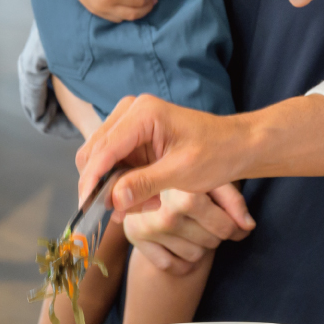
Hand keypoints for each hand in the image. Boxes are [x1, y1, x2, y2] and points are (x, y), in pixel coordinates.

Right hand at [76, 93, 253, 215]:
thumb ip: (144, 184)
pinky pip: (114, 165)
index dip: (92, 181)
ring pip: (101, 162)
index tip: (86, 208)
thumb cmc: (217, 153)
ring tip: (148, 204)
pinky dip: (124, 185)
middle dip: (105, 186)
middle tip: (124, 212)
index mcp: (143, 113)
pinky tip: (148, 198)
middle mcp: (131, 112)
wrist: (237, 145)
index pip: (104, 149)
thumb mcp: (182, 172)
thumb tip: (112, 200)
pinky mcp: (133, 139)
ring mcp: (130, 124)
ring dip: (116, 188)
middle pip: (94, 153)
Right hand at [123, 185, 255, 273]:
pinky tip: (182, 242)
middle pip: (211, 242)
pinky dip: (182, 260)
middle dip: (217, 233)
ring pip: (195, 256)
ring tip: (194, 226)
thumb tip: (248, 226)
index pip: (225, 227)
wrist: (143, 171)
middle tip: (209, 219)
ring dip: (200, 245)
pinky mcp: (135, 239)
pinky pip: (172, 266)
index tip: (238, 226)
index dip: (236, 229)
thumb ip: (233, 201)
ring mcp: (147, 229)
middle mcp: (165, 214)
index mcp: (186, 195)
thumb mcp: (213, 178)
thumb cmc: (186, 173)